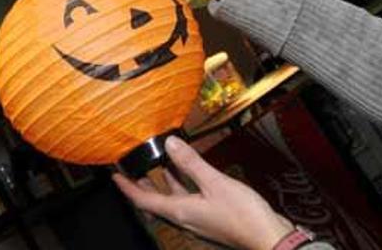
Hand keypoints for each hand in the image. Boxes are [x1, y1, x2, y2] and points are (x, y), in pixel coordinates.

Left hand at [113, 136, 293, 249]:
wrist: (267, 237)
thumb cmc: (242, 215)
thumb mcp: (215, 183)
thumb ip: (191, 163)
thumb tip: (170, 144)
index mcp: (181, 212)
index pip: (144, 201)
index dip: (128, 188)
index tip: (115, 176)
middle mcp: (186, 219)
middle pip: (156, 204)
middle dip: (143, 188)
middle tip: (132, 173)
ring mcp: (199, 221)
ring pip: (174, 203)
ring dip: (164, 187)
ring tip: (159, 170)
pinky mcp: (212, 220)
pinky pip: (190, 203)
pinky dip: (184, 189)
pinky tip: (191, 179)